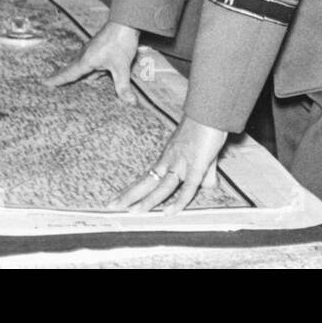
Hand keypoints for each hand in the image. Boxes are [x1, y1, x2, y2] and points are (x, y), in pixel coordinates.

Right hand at [43, 21, 139, 104]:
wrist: (126, 21)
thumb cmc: (120, 40)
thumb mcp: (122, 67)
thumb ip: (123, 86)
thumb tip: (129, 102)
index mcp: (86, 60)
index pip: (68, 74)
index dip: (57, 80)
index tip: (44, 83)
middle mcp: (86, 55)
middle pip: (72, 70)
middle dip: (64, 78)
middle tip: (53, 85)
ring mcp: (92, 51)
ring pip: (82, 66)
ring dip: (78, 74)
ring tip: (72, 83)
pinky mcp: (99, 48)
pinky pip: (90, 62)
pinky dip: (89, 70)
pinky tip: (96, 75)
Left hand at [110, 117, 227, 212]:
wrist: (212, 109)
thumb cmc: (207, 126)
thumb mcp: (203, 154)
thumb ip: (205, 172)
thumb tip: (209, 186)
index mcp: (168, 157)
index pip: (147, 177)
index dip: (133, 189)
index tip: (120, 198)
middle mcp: (170, 160)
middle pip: (146, 182)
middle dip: (128, 195)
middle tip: (110, 206)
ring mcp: (182, 163)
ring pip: (162, 187)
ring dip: (147, 200)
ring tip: (132, 212)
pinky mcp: (197, 165)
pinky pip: (188, 187)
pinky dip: (179, 201)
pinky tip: (168, 213)